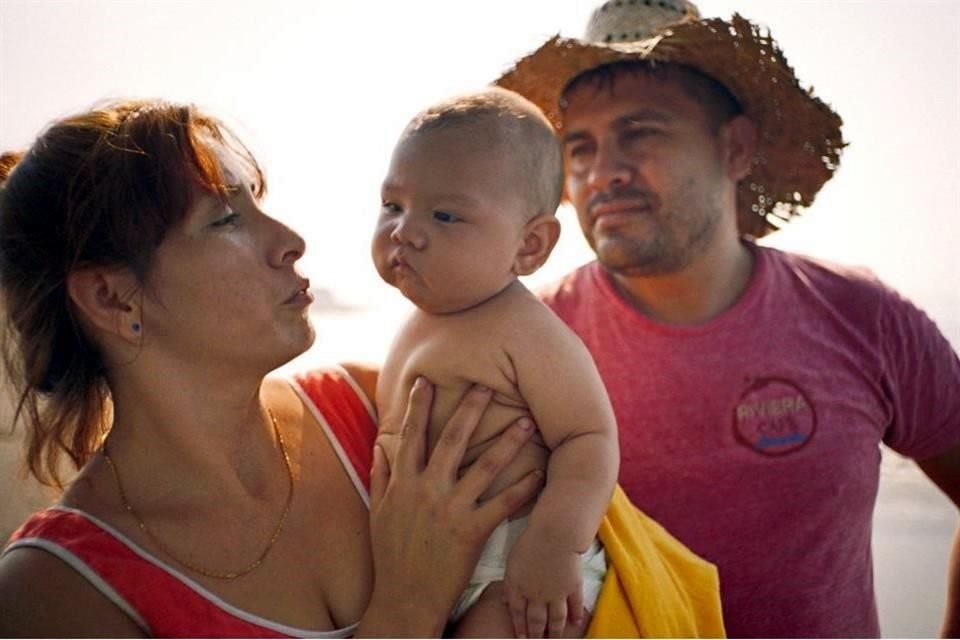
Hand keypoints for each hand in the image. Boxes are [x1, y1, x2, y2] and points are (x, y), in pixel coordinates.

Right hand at [363, 378, 543, 636]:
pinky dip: (524, 488)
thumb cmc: (391, 555)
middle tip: (489, 385)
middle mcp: (428, 490)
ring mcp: (451, 510)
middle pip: (452, 440)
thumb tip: (381, 443)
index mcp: (404, 483)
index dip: (419, 406)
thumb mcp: (379, 511)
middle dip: (471, 409)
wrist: (405, 598)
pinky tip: (541, 472)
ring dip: (508, 442)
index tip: (427, 381)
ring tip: (527, 422)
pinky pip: (503, 504)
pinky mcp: (472, 531)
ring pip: (485, 467)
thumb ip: (382, 474)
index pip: (412, 435)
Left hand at [504, 530, 583, 638]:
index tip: (522, 638)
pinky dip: (576, 615)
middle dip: (536, 634)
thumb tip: (507, 601)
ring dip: (555, 632)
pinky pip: (575, 606)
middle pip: (536, 621)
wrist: (555, 536)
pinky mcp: (573, 587)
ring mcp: (556, 594)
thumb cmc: (529, 543)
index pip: (518, 614)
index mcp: (519, 588)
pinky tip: (576, 623)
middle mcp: (537, 596)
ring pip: (556, 619)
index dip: (520, 627)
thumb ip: (509, 584)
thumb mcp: (511, 563)